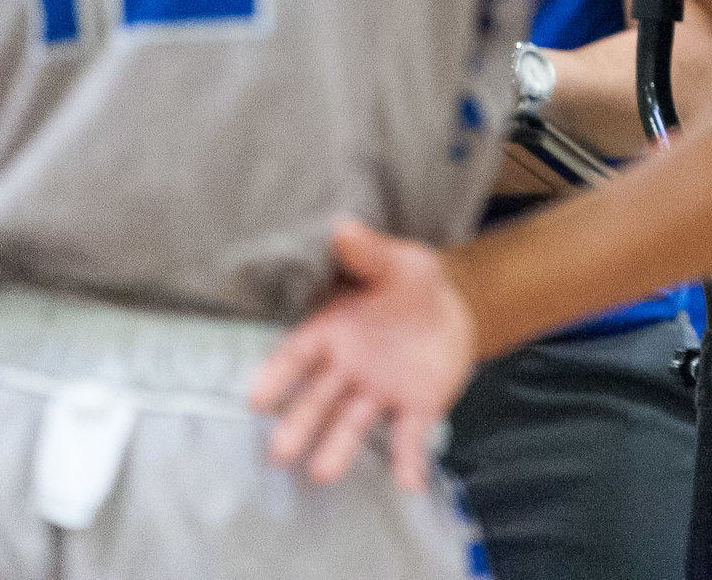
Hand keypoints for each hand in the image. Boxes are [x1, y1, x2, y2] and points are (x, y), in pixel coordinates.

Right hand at [248, 218, 473, 490]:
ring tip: (321, 474)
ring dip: (338, 449)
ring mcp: (378, 392)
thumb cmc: (411, 282)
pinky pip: (409, 436)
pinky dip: (408, 461)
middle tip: (278, 453)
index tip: (255, 398)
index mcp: (332, 333)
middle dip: (298, 425)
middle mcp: (347, 370)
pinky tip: (407, 483)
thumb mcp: (397, 262)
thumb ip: (369, 253)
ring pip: (353, 424)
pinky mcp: (415, 407)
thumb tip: (343, 227)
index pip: (297, 356)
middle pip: (317, 401)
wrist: (456, 303)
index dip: (276, 376)